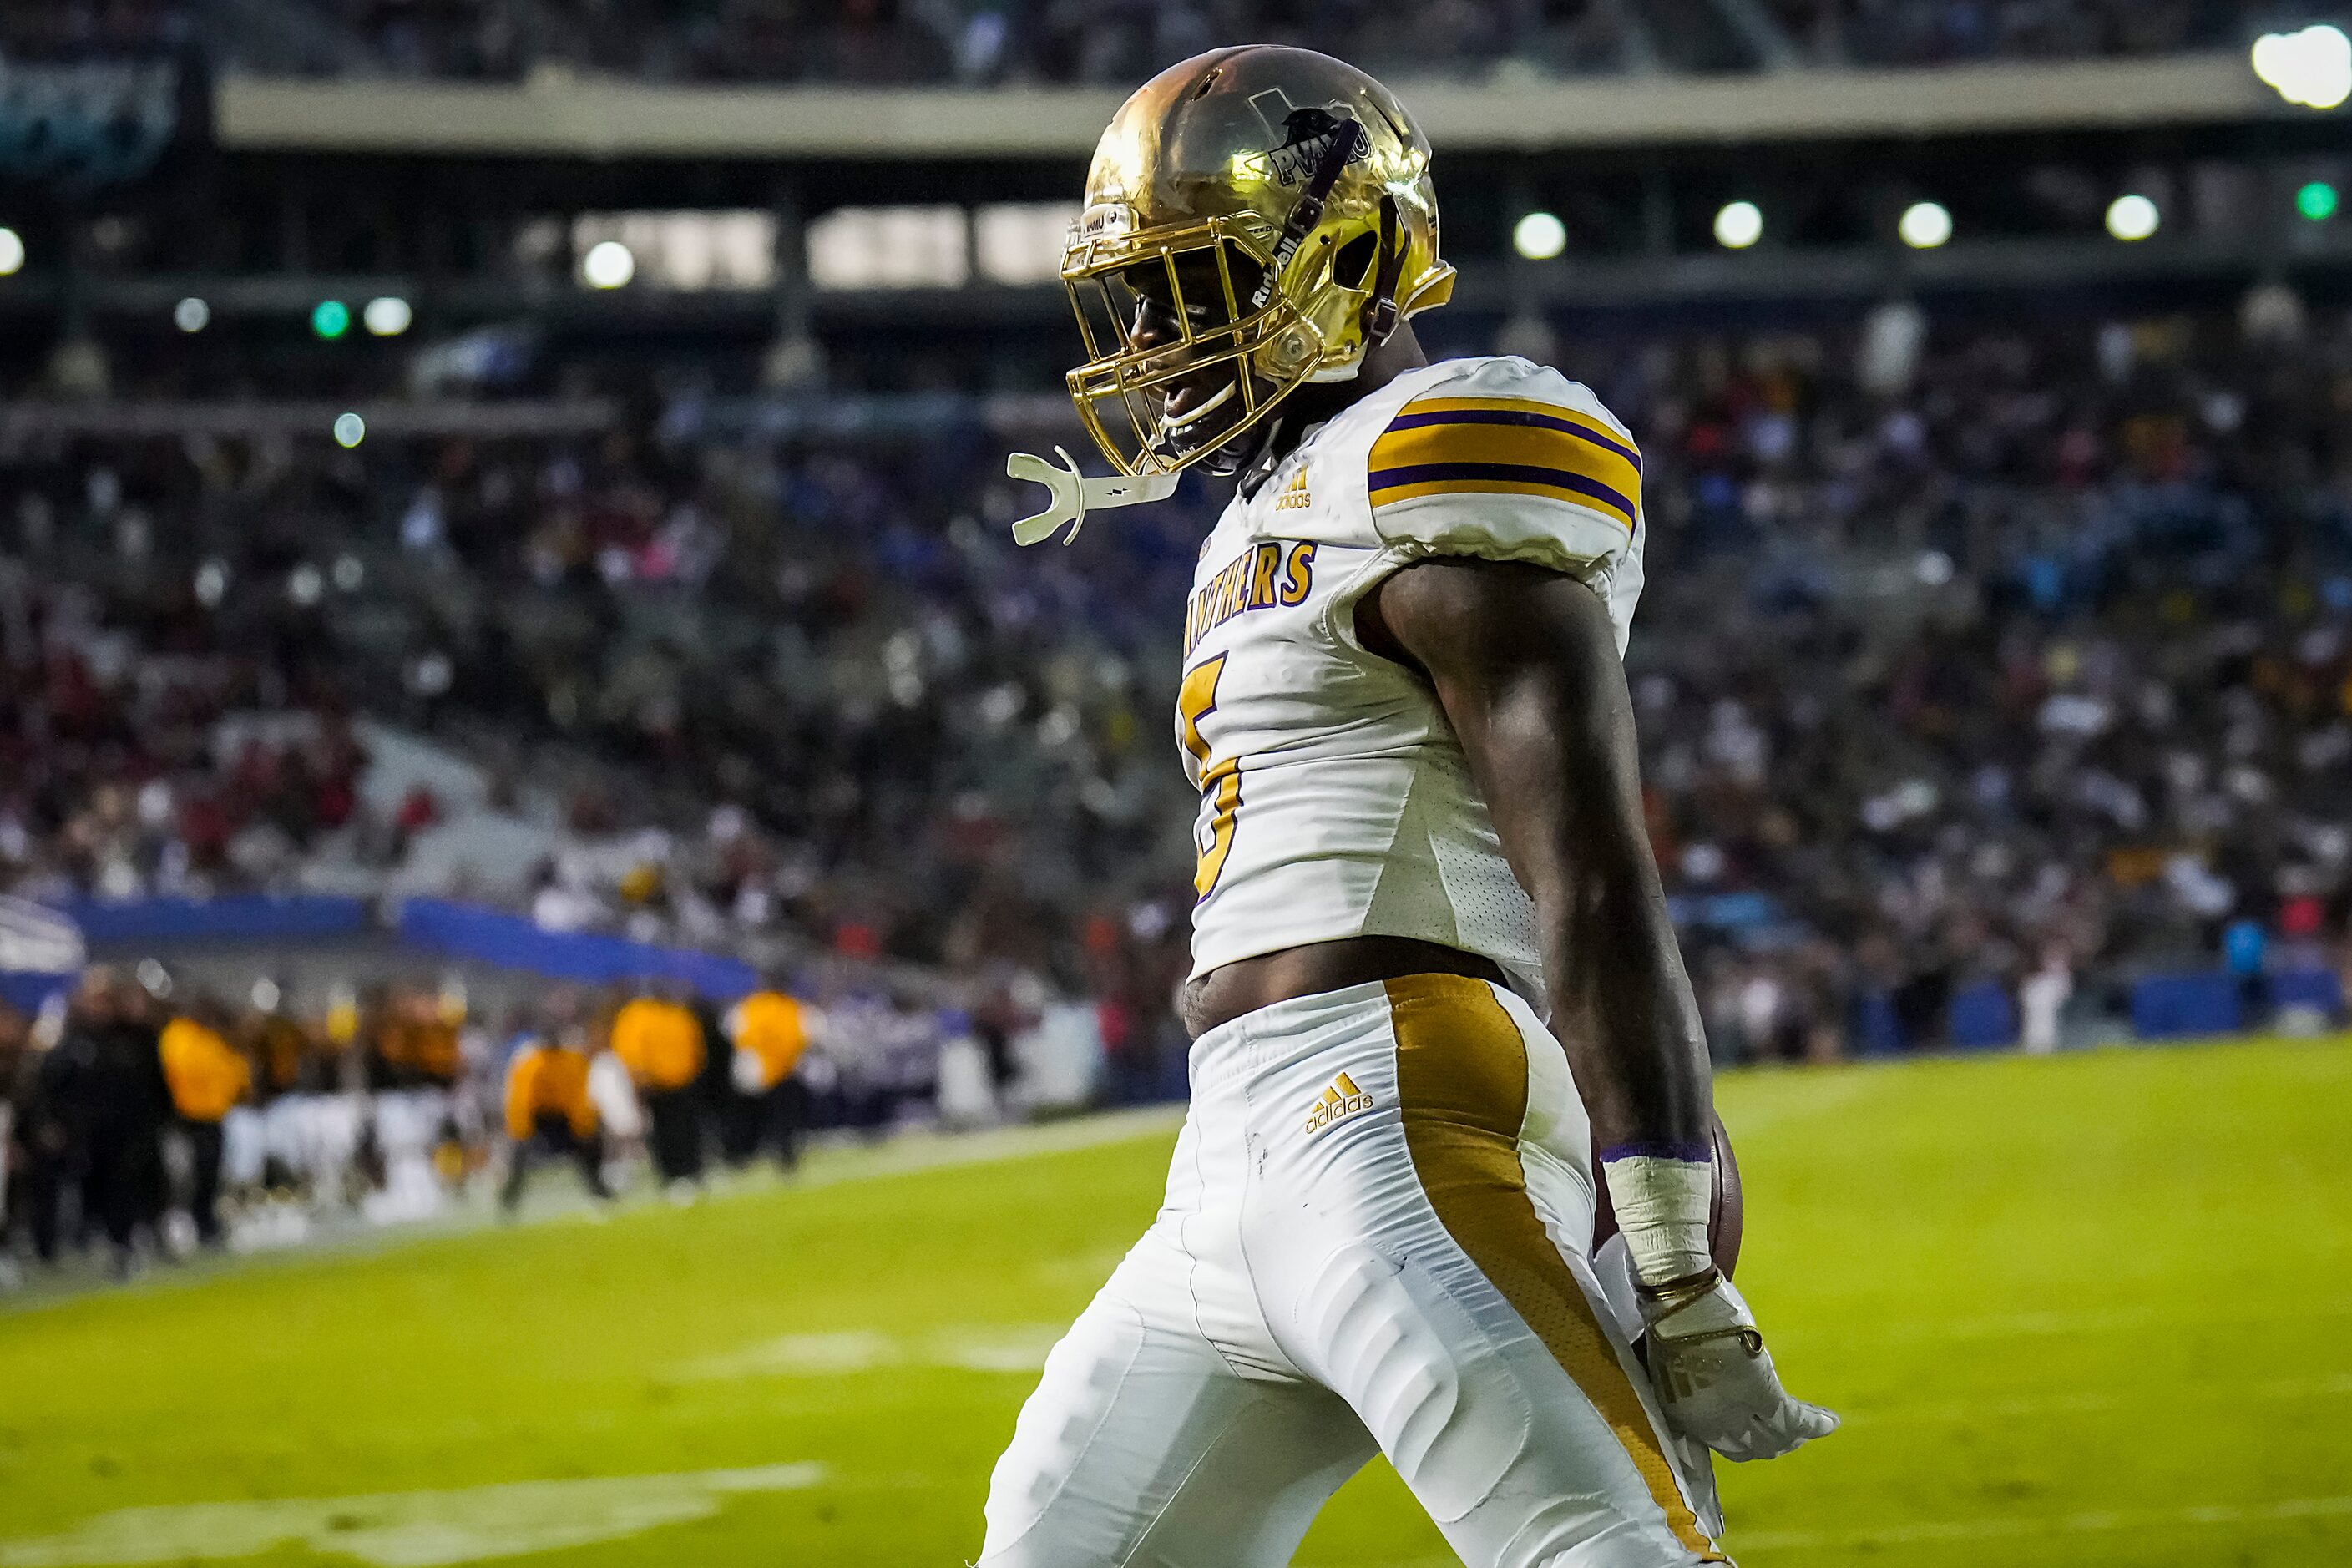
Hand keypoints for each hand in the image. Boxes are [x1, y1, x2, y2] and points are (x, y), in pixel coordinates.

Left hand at [1639, 1270, 1837, 1461]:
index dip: (1745, 1441)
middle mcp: (1710, 1423)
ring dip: (1798, 1434)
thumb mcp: (1681, 1361)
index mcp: (1683, 1414)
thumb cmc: (1672, 1319)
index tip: (1761, 1433)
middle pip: (1751, 1447)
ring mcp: (1735, 1411)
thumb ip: (1696, 1379)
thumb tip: (1711, 1377)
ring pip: (1774, 1437)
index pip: (1722, 1442)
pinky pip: (1792, 1418)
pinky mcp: (1760, 1393)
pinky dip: (1813, 1423)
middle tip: (1795, 1435)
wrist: (1676, 1301)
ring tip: (1819, 1423)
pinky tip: (1829, 1421)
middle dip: (1775, 1443)